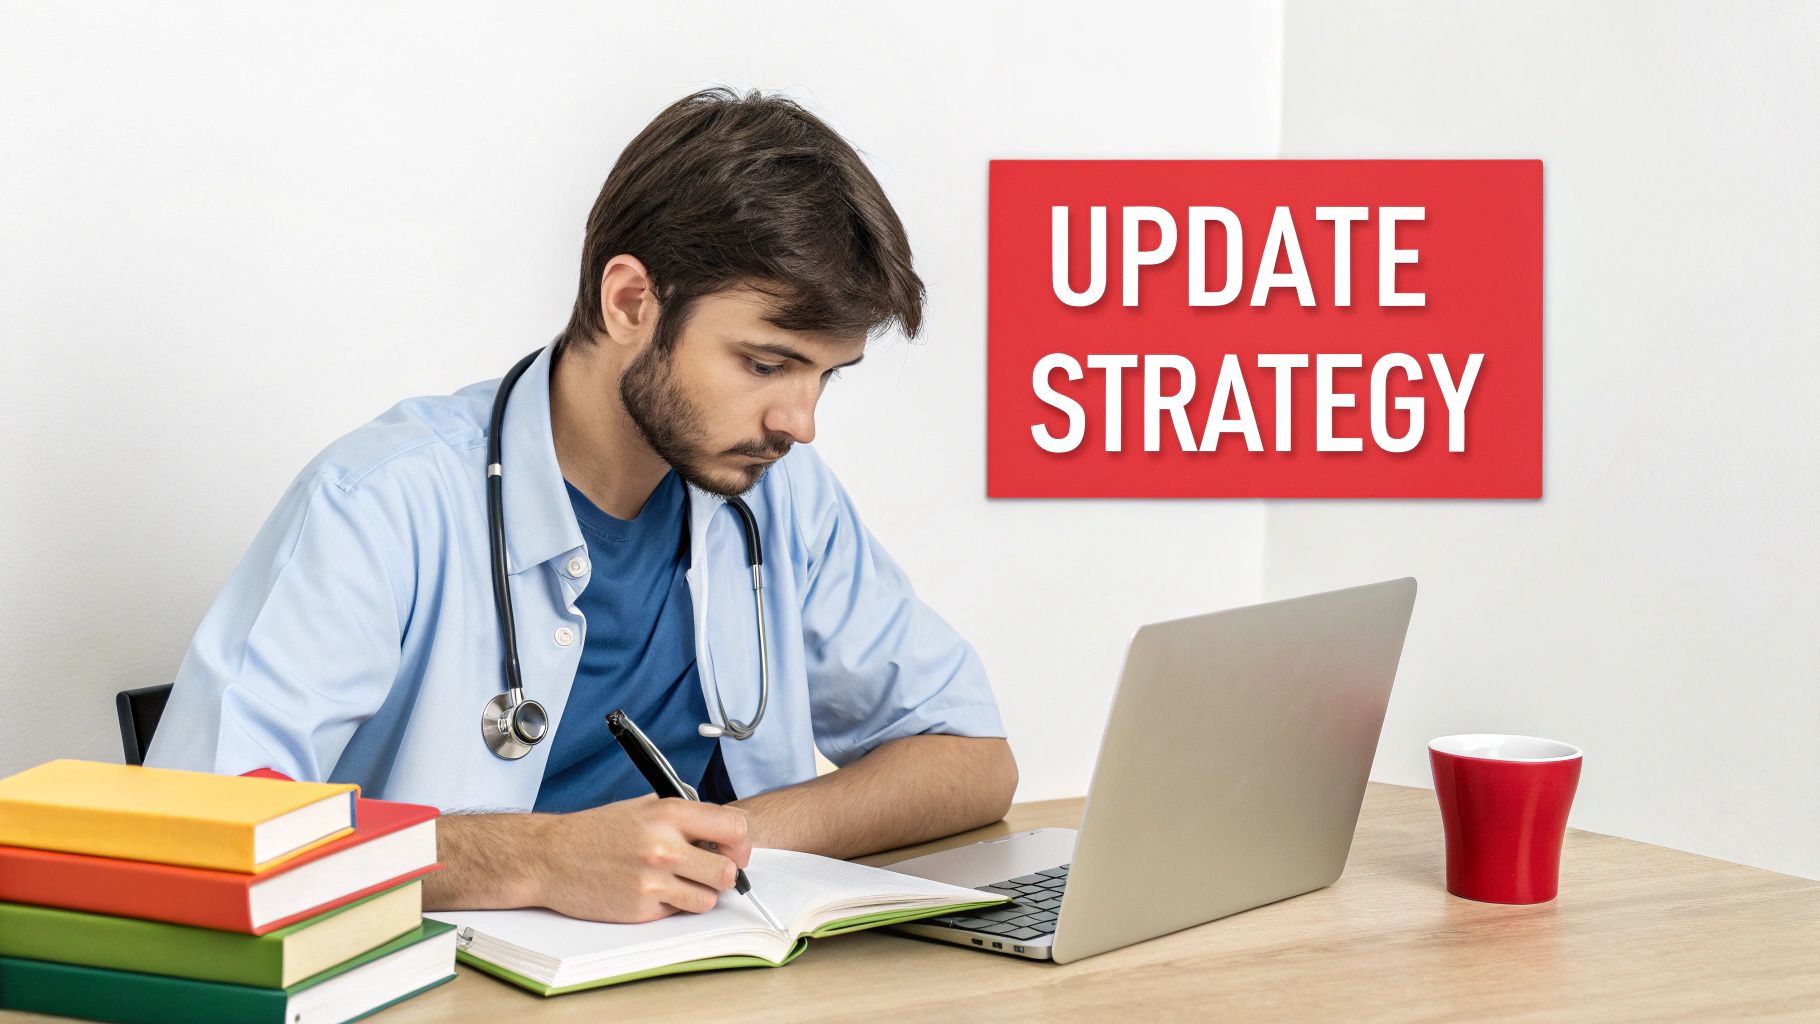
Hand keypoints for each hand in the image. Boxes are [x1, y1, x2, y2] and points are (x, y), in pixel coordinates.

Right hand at [533, 796, 751, 922]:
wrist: (549, 857)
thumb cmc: (594, 831)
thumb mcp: (642, 808)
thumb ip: (683, 817)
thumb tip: (721, 832)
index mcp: (669, 814)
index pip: (735, 828)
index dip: (740, 843)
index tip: (734, 850)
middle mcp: (664, 847)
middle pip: (729, 873)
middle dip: (725, 874)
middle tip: (710, 871)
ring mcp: (652, 882)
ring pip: (708, 900)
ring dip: (699, 894)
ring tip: (677, 881)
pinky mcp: (641, 909)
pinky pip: (677, 913)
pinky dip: (671, 905)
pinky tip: (650, 891)